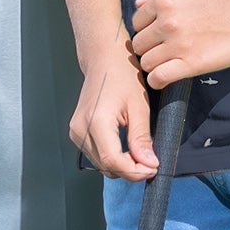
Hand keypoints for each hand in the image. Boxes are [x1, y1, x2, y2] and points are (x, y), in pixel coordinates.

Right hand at [70, 45, 157, 180]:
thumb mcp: (139, 106)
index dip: (136, 171)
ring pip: (102, 164)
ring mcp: (76, 131)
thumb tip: (148, 164)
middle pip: (107, 166)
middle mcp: (81, 128)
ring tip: (139, 152)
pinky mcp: (76, 132)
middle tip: (150, 160)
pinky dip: (113, 158)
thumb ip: (141, 138)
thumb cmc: (121, 74)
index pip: (114, 162)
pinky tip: (125, 147)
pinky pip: (96, 156)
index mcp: (96, 121)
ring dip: (122, 165)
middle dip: (131, 169)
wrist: (103, 58)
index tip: (154, 168)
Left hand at [129, 0, 229, 87]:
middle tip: (162, 50)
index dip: (146, 29)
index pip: (137, 22)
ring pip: (146, 62)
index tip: (157, 35)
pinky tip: (164, 78)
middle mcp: (166, 22)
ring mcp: (178, 44)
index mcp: (164, 0)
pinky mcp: (192, 64)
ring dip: (153, 65)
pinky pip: (159, 78)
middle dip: (148, 47)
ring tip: (166, 64)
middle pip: (139, 44)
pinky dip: (157, 80)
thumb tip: (139, 3)